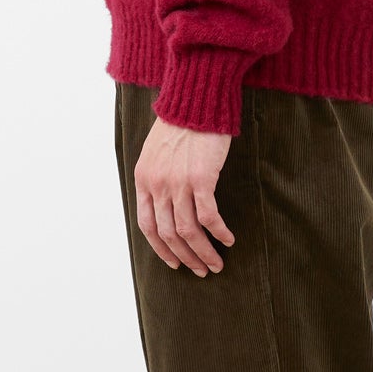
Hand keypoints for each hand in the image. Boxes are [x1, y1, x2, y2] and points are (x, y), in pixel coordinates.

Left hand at [134, 116, 236, 275]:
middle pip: (168, 234)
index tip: (175, 262)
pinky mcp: (200, 178)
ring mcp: (178, 183)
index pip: (147, 226)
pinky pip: (208, 216)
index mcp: (144, 180)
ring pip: (188, 230)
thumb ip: (157, 178)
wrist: (195, 101)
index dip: (161, 249)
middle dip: (186, 257)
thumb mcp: (155, 152)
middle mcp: (157, 185)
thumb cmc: (180, 124)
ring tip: (217, 263)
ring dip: (203, 252)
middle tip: (201, 270)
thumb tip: (167, 203)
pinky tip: (229, 239)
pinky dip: (218, 232)